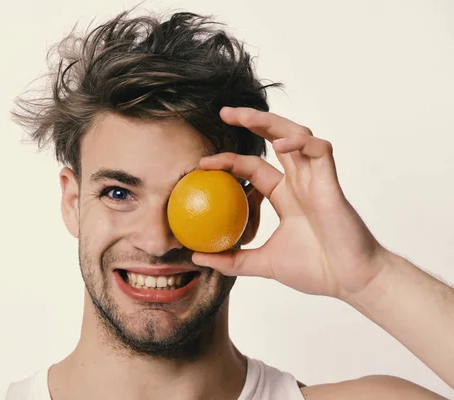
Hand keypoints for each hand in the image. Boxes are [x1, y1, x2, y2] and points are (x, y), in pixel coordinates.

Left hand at [192, 106, 389, 300]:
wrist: (351, 281)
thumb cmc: (316, 270)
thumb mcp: (263, 263)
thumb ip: (232, 260)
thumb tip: (196, 258)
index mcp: (285, 196)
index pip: (252, 167)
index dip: (228, 161)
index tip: (202, 163)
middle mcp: (299, 182)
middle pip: (273, 139)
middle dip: (250, 122)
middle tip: (223, 112)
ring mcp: (316, 178)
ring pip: (296, 134)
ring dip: (271, 122)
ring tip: (243, 115)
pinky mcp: (331, 181)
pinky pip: (319, 149)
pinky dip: (301, 141)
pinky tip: (281, 143)